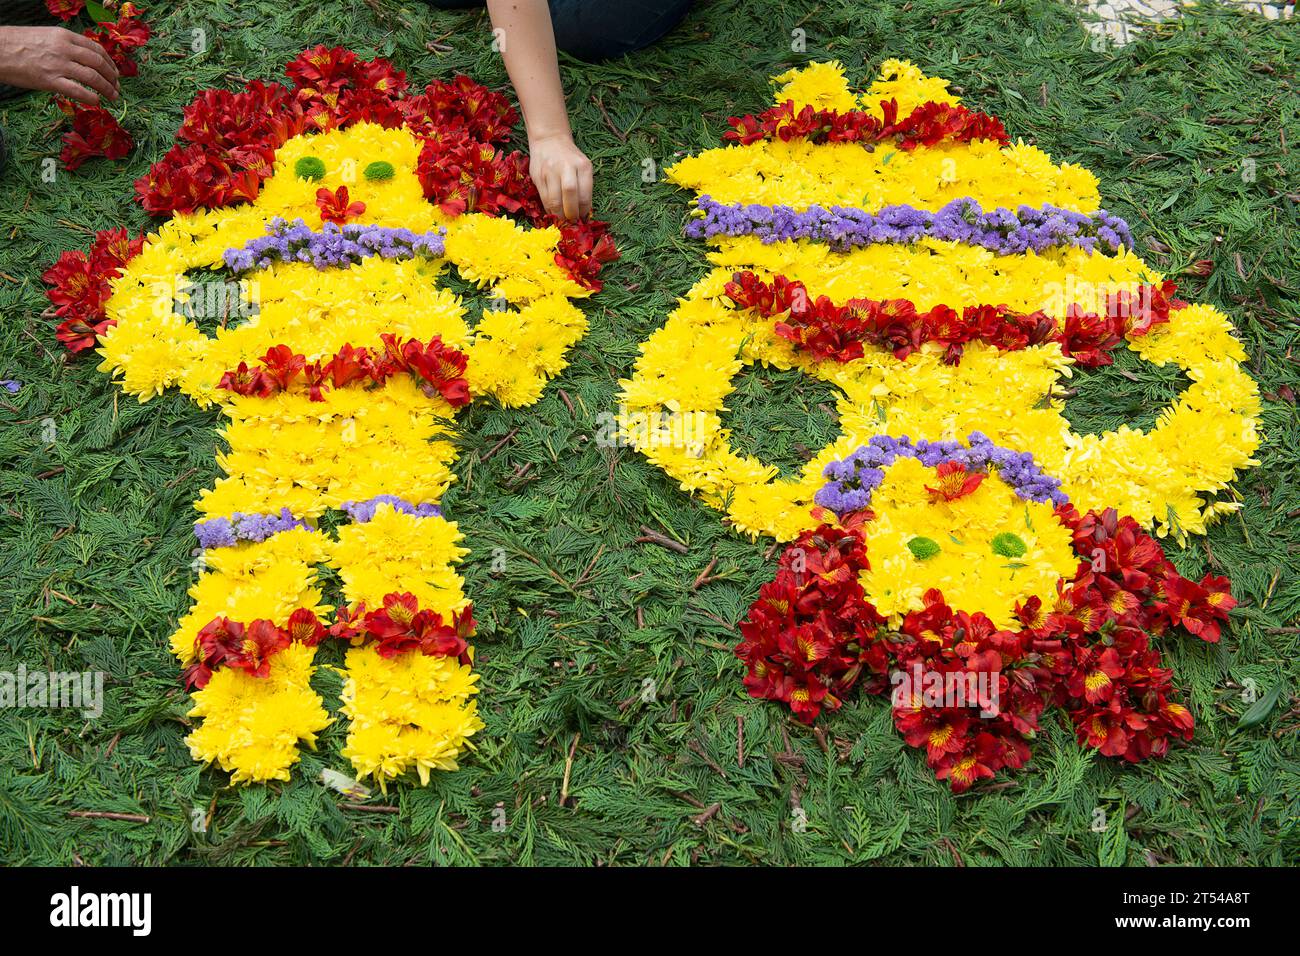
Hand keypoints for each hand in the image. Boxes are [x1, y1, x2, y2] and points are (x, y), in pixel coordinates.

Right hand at [0, 26, 119, 105]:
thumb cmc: (18, 43)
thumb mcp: (46, 36)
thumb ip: (66, 45)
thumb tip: (85, 58)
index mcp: (64, 35)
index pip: (96, 49)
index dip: (110, 62)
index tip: (115, 72)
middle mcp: (64, 48)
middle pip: (99, 63)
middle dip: (112, 77)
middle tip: (117, 87)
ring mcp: (58, 65)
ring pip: (93, 78)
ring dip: (107, 89)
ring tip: (113, 97)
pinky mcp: (50, 81)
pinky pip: (78, 91)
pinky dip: (92, 98)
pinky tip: (97, 102)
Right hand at [527, 132, 592, 220]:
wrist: (549, 140)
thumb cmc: (570, 158)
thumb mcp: (582, 167)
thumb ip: (583, 187)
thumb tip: (582, 213)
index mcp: (582, 166)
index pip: (585, 195)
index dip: (583, 211)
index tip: (582, 218)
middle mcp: (566, 167)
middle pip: (570, 195)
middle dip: (571, 213)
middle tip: (571, 221)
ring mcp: (550, 171)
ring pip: (554, 199)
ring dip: (558, 214)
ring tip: (562, 219)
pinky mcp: (537, 176)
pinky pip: (543, 198)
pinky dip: (549, 208)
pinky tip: (553, 211)